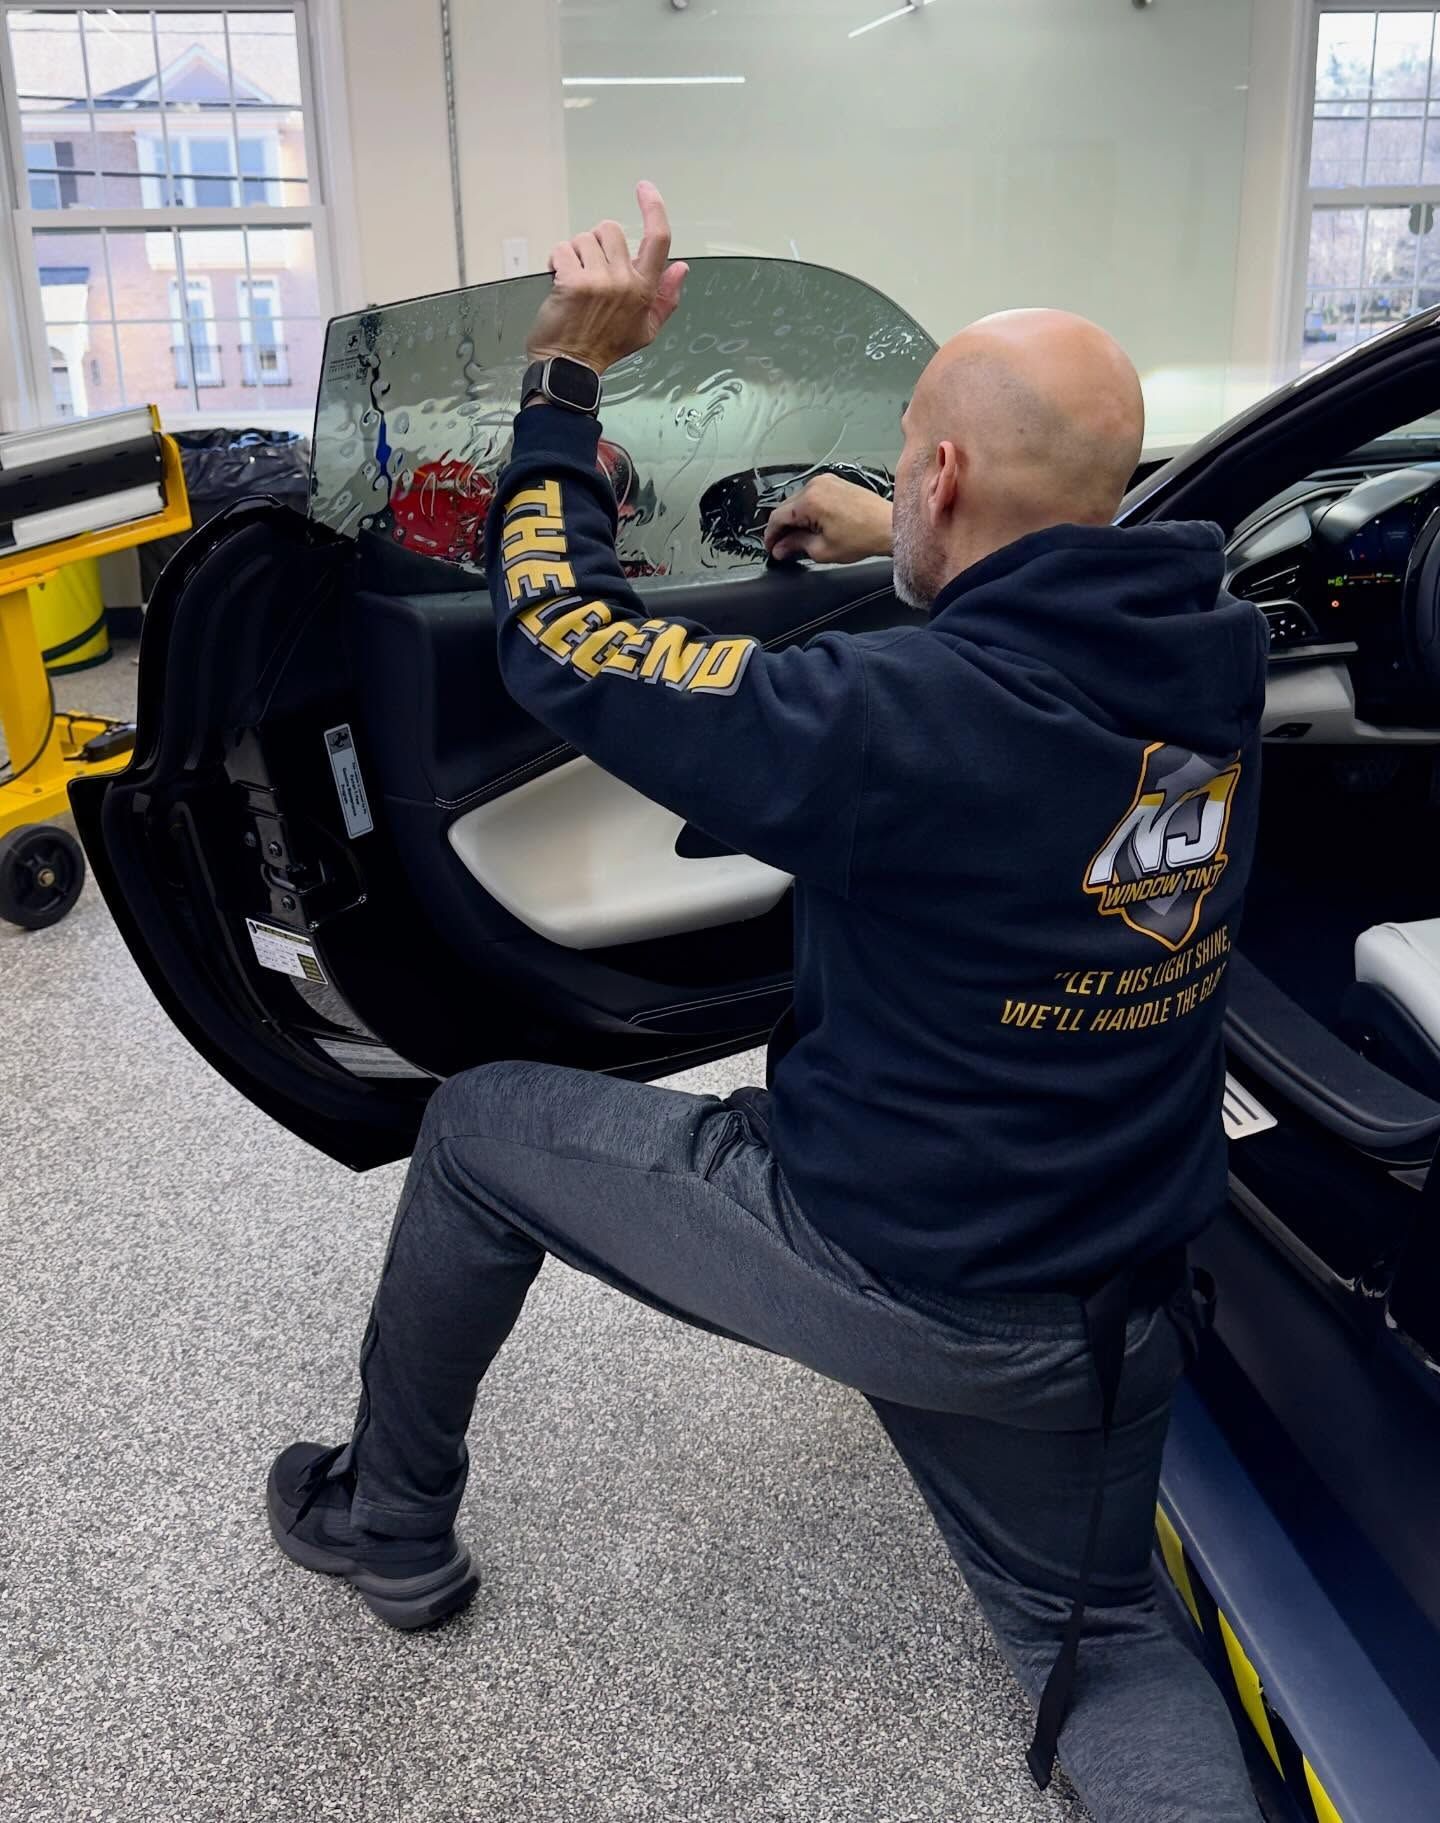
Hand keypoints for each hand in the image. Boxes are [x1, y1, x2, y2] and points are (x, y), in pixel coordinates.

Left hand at [526, 180, 689, 374]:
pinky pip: (562, 250)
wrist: (569, 366)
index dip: (654, 209)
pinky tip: (558, 280)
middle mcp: (625, 282)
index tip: (646, 190)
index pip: (658, 240)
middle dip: (596, 244)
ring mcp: (599, 281)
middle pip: (611, 230)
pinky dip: (556, 261)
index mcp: (645, 289)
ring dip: (575, 254)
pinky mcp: (572, 281)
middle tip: (589, 269)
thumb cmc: (605, 347)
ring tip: (574, 280)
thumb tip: (681, 268)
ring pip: (583, 239)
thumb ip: (665, 298)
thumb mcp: (645, 330)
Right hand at [762, 474, 895, 564]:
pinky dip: (809, 510)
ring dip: (796, 519)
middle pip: (786, 508)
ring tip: (800, 539)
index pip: (777, 517)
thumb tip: (781, 548)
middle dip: (783, 528)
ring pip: (799, 501)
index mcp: (809, 501)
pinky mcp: (836, 483)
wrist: (889, 526)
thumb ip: (796, 546)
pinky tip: (813, 526)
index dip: (770, 536)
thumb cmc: (863, 536)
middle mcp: (815, 485)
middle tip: (783, 548)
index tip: (770, 547)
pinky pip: (813, 496)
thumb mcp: (822, 550)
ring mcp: (827, 481)